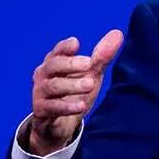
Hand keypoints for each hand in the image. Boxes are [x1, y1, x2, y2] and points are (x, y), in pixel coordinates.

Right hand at [28, 30, 123, 155]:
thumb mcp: (90, 74)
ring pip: (53, 86)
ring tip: (90, 84)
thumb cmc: (74, 93)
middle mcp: (43, 76)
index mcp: (54, 63)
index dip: (65, 47)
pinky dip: (67, 106)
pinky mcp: (41, 111)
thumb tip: (118, 33)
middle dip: (70, 64)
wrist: (59, 125)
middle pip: (53, 66)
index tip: (76, 43)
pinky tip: (81, 106)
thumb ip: (101, 56)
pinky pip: (52, 108)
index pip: (57, 51)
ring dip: (71, 85)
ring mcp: (40, 93)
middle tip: (89, 64)